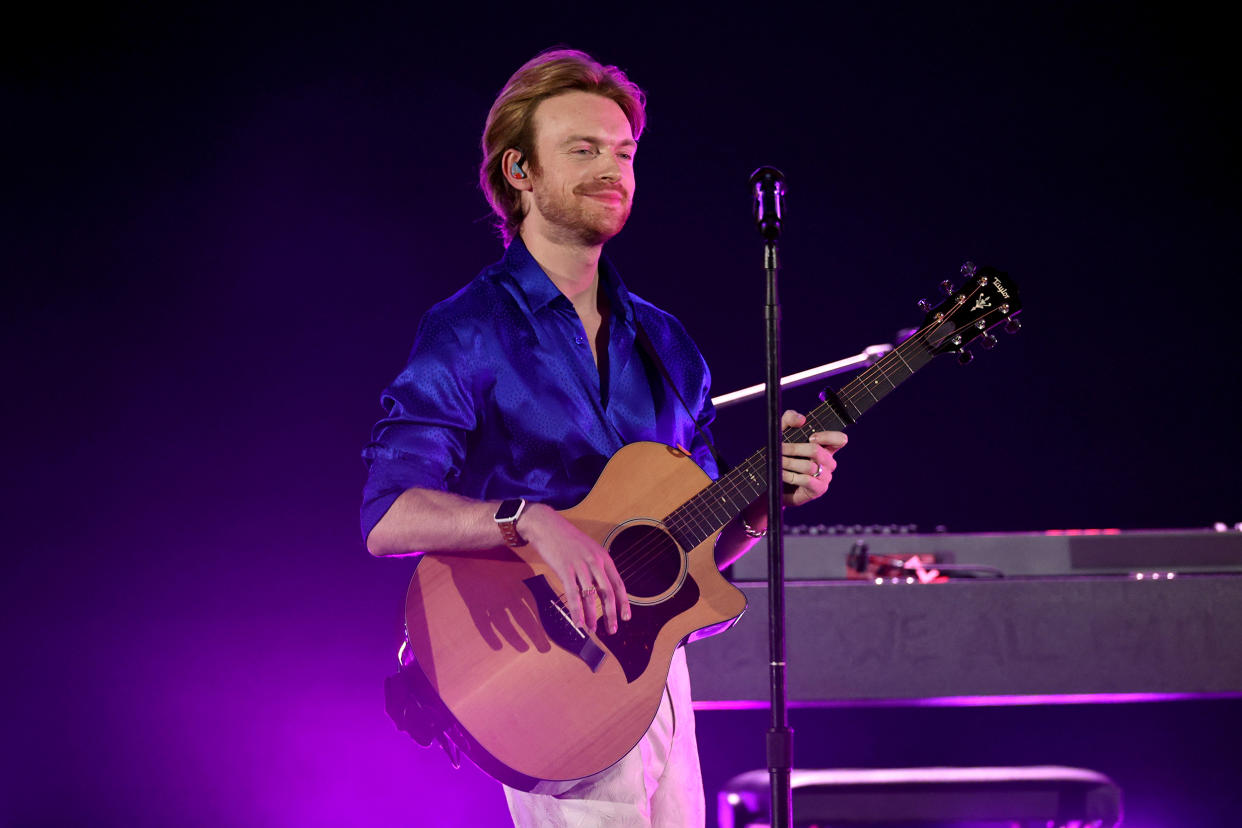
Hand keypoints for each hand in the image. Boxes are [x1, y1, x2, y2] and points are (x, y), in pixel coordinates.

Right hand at [519, 503, 630, 634]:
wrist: (546, 525)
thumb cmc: (567, 539)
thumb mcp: (589, 550)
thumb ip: (596, 568)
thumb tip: (600, 590)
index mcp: (604, 557)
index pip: (618, 584)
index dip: (623, 602)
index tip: (625, 618)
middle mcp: (595, 562)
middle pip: (607, 593)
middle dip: (611, 614)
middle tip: (612, 630)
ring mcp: (580, 565)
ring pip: (590, 596)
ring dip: (592, 616)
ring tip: (592, 629)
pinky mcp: (564, 569)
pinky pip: (573, 594)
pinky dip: (576, 610)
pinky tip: (577, 622)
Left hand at [780, 409, 846, 507]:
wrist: (775, 482)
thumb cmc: (782, 456)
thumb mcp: (783, 433)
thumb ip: (790, 419)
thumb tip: (802, 419)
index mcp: (826, 447)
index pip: (840, 439)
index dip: (828, 436)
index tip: (810, 437)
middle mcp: (829, 462)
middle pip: (816, 451)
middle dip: (794, 449)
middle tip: (780, 449)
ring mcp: (825, 477)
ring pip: (809, 466)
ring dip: (789, 463)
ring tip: (777, 461)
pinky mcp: (818, 490)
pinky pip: (807, 480)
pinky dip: (791, 476)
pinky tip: (781, 474)